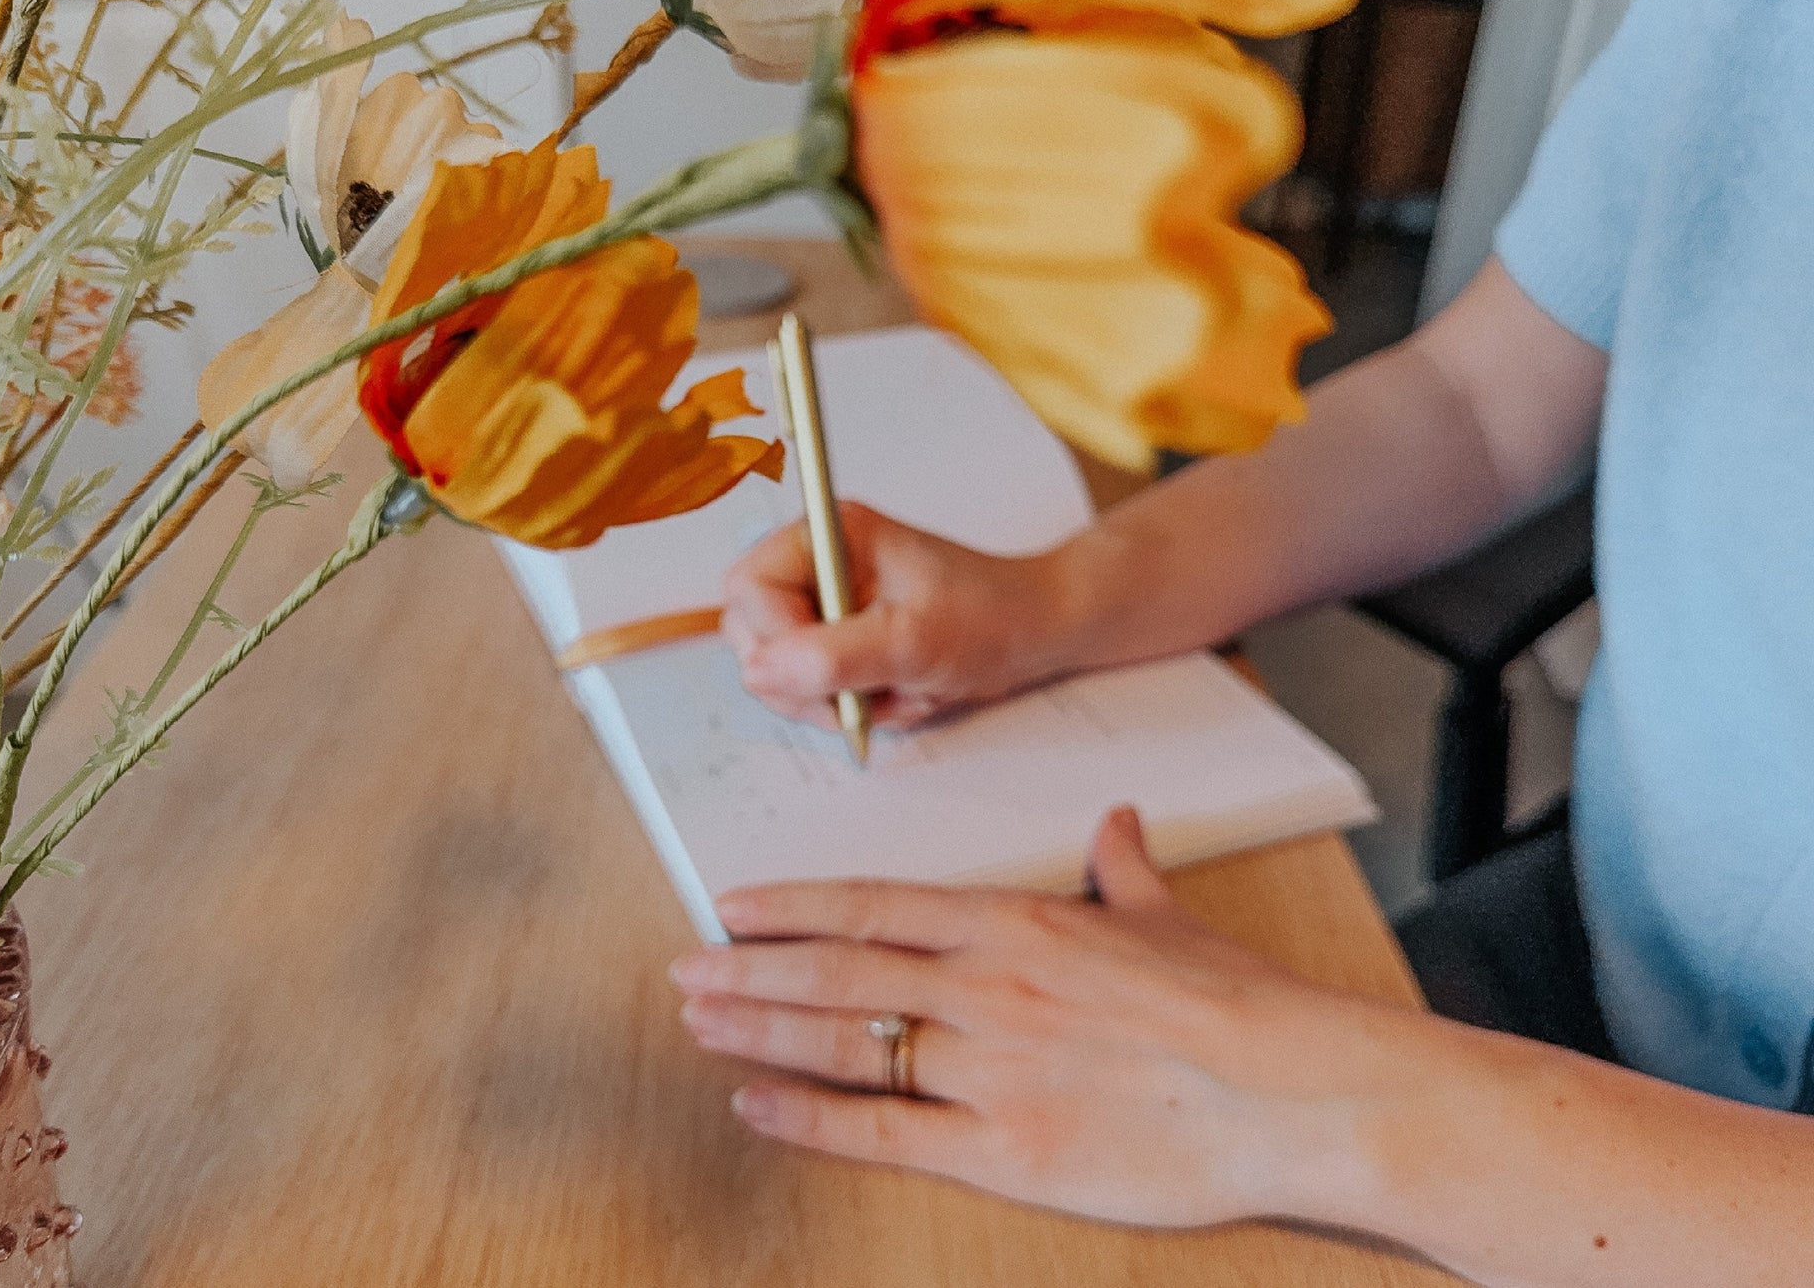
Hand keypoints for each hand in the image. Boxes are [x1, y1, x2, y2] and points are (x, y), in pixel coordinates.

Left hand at [670, 809, 1397, 1228]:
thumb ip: (1120, 870)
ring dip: (759, 1028)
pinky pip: (881, 1131)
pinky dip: (808, 1118)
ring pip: (844, 1039)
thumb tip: (1113, 823)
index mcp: (1016, 926)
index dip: (793, 906)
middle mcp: (983, 988)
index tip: (734, 905)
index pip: (874, 905)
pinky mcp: (1001, 1150)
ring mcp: (985, 1068)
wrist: (1291, 1090)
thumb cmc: (1236, 1004)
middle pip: (837, 969)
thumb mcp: (1168, 920)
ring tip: (697, 1022)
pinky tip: (755, 1105)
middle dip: (750, 967)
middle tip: (681, 968)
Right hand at [720, 502, 1080, 729]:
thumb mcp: (914, 641)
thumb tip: (760, 671)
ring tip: (897, 692)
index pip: (747, 588)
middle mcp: (817, 563)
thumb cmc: (989, 618)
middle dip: (806, 681)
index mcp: (829, 535)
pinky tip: (898, 694)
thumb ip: (834, 655)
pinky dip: (850, 705)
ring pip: (779, 670)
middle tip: (865, 697)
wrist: (1034, 631)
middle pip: (752, 633)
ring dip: (834, 700)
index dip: (775, 639)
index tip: (827, 670)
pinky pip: (810, 687)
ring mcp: (824, 602)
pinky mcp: (836, 637)